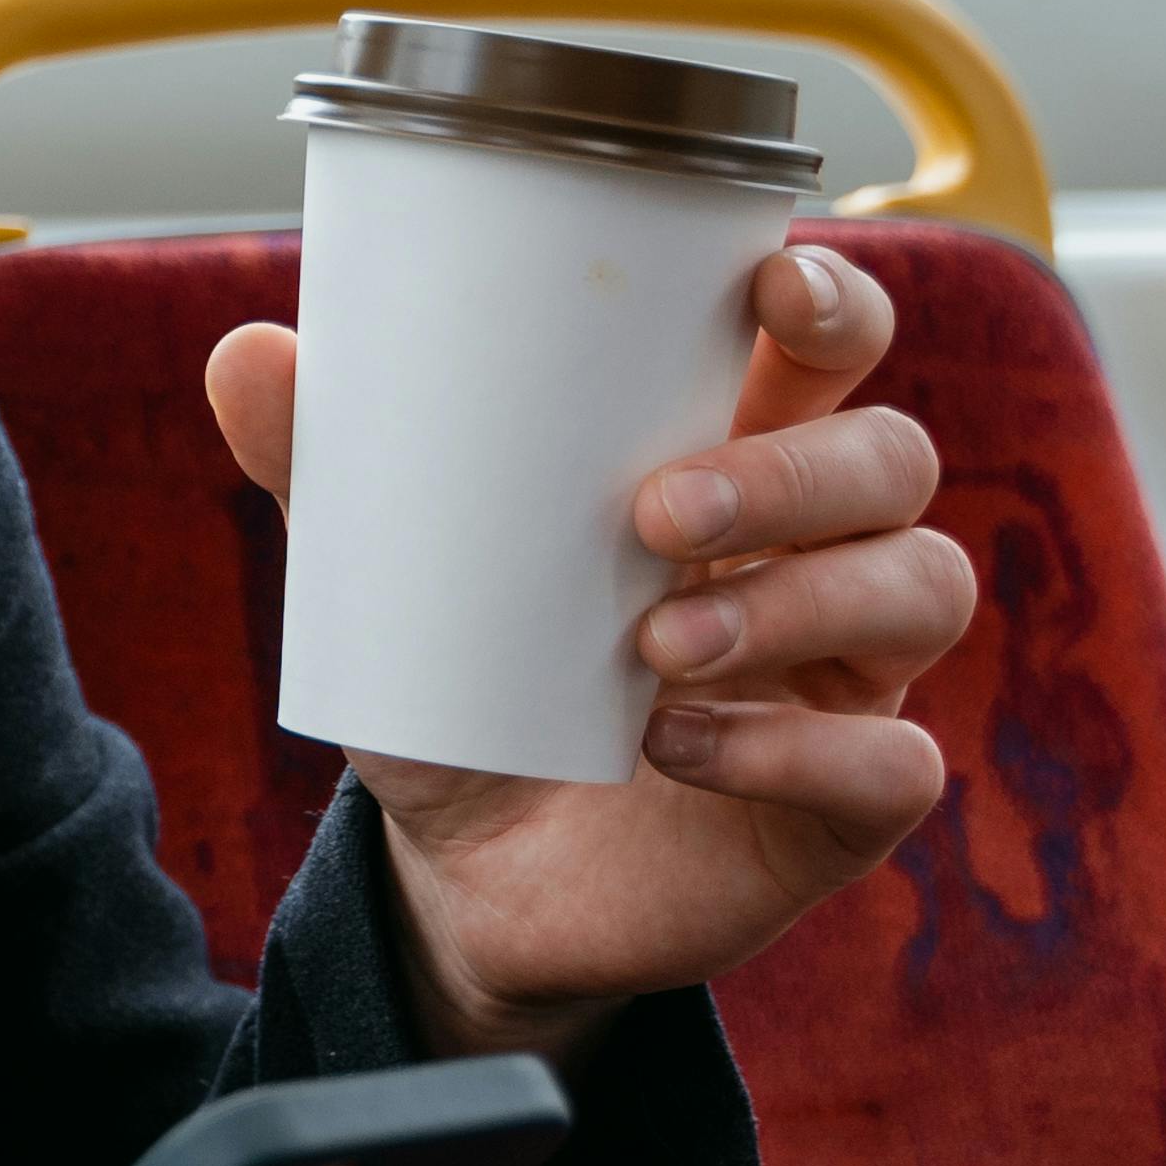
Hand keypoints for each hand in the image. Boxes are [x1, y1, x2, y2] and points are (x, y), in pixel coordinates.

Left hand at [200, 238, 964, 1055]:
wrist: (465, 878)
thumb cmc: (465, 692)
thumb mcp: (393, 586)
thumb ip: (333, 472)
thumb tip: (245, 353)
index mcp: (733, 461)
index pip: (829, 350)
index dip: (832, 305)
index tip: (773, 287)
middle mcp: (818, 552)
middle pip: (892, 458)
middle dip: (795, 469)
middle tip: (654, 513)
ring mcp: (850, 676)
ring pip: (920, 587)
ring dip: (795, 602)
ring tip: (654, 644)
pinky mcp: (848, 803)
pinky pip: (890, 761)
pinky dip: (791, 749)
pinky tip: (676, 750)